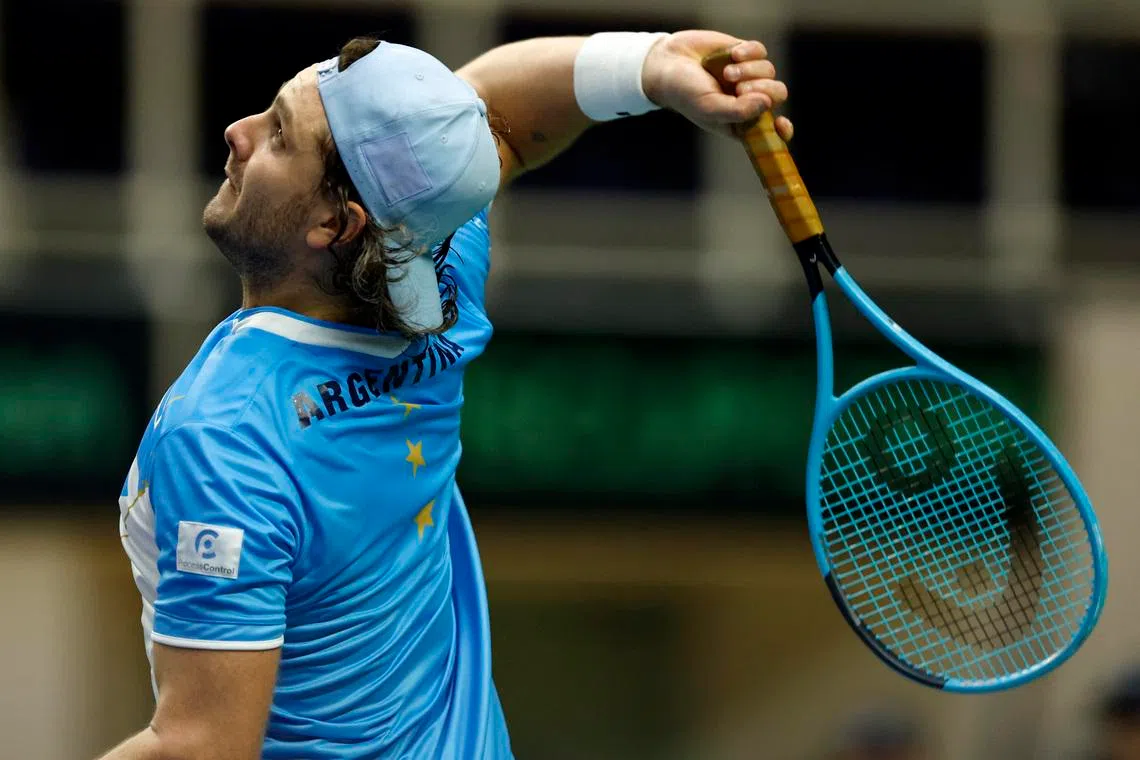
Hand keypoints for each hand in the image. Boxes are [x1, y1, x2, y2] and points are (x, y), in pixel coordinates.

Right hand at [642, 30, 793, 140]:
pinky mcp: (744, 54)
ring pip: (769, 71)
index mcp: (741, 122)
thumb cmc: (685, 93)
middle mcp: (748, 99)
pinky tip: (731, 55)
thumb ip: (739, 111)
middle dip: (763, 91)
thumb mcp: (709, 109)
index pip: (772, 130)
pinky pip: (760, 52)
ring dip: (749, 71)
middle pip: (777, 94)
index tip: (781, 124)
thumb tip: (767, 103)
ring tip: (726, 72)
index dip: (782, 129)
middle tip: (740, 89)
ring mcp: (748, 76)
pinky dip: (748, 53)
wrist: (668, 63)